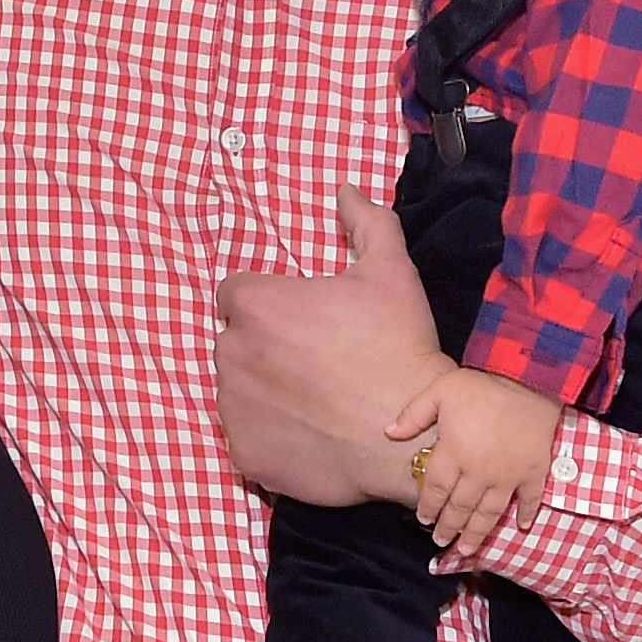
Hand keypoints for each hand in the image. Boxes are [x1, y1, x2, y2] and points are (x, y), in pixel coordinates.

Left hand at [213, 188, 454, 505]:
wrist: (411, 436)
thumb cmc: (397, 348)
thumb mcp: (392, 272)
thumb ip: (366, 222)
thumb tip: (346, 191)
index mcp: (256, 305)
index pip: (237, 294)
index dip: (269, 304)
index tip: (303, 320)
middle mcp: (230, 353)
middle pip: (236, 341)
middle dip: (266, 347)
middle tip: (317, 360)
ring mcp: (233, 407)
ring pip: (238, 388)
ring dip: (265, 389)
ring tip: (316, 399)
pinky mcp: (242, 451)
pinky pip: (247, 434)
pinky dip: (270, 433)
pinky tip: (310, 430)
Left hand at [392, 367, 565, 558]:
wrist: (530, 379)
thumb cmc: (482, 386)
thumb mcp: (440, 391)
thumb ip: (414, 414)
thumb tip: (389, 432)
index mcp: (455, 453)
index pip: (437, 489)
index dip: (429, 507)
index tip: (423, 519)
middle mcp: (479, 472)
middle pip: (460, 507)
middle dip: (449, 527)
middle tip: (441, 541)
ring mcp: (508, 475)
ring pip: (489, 512)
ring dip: (478, 533)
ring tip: (468, 549)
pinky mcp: (534, 472)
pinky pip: (530, 500)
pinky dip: (526, 515)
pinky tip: (520, 528)